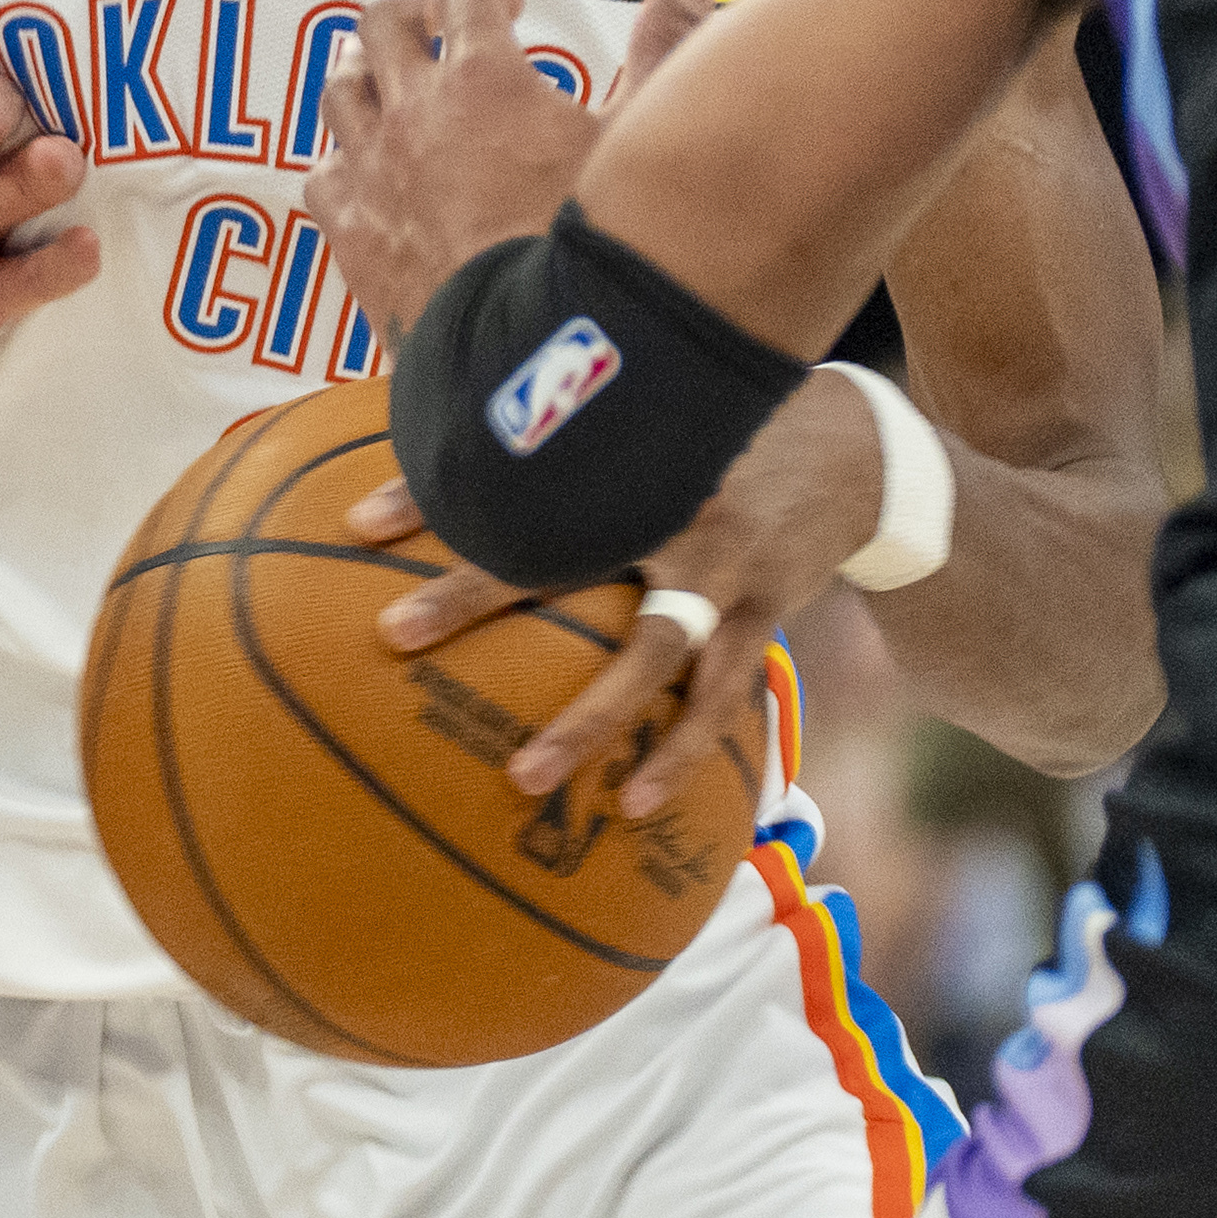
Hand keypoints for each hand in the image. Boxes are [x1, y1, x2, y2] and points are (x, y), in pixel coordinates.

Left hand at [317, 0, 716, 345]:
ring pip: (340, 91)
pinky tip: (365, 170)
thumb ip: (667, 43)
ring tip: (390, 82)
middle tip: (437, 28)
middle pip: (382, 25)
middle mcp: (414, 112)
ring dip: (365, 76)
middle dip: (411, 16)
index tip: (507, 8)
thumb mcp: (640, 136)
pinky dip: (342, 161)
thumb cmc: (591, 251)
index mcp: (483, 78)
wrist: (529, 354)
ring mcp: (372, 171)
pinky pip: (322, 174)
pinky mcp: (351, 232)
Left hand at [346, 367, 880, 813]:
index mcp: (633, 455)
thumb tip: (456, 424)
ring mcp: (726, 568)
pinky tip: (641, 803)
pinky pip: (724, 696)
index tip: (358, 526)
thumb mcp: (656, 414)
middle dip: (475, 592)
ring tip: (525, 778)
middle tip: (394, 636)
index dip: (438, 493)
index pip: (521, 471)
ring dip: (592, 718)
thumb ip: (572, 426)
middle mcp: (673, 505)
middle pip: (563, 550)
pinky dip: (683, 752)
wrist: (858, 448)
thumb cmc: (723, 431)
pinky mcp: (768, 614)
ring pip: (654, 652)